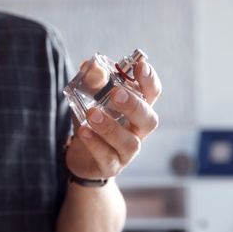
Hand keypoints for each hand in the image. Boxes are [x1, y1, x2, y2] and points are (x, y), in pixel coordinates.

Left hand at [66, 58, 161, 179]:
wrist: (80, 156)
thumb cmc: (93, 122)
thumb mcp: (90, 99)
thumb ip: (93, 82)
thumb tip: (92, 65)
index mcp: (137, 110)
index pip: (152, 94)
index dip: (149, 80)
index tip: (141, 66)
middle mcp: (137, 131)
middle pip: (149, 120)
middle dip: (134, 106)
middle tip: (116, 93)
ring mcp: (126, 152)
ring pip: (130, 143)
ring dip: (111, 127)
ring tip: (92, 114)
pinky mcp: (111, 166)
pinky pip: (107, 157)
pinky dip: (95, 144)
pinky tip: (84, 132)